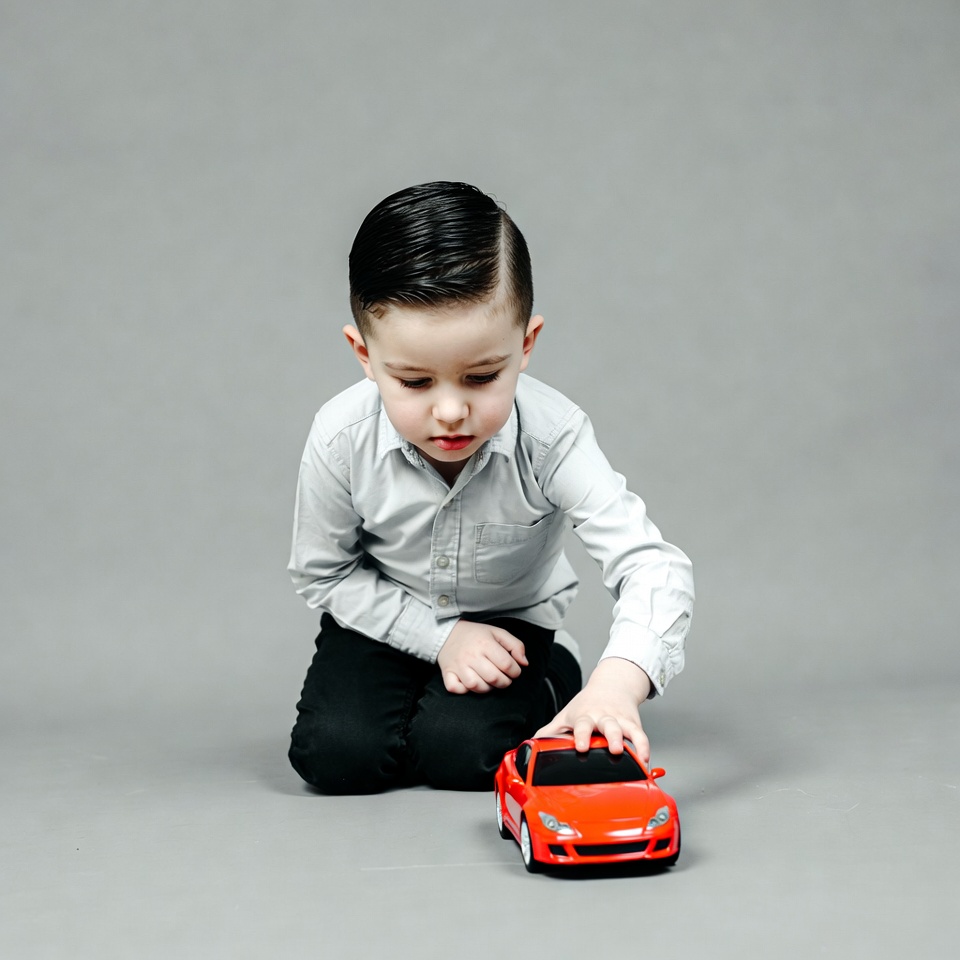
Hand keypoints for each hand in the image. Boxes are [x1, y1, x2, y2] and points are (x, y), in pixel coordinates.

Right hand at [437, 620, 527, 694]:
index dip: (515, 671)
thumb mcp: (498, 633)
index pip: (506, 664)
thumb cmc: (477, 635)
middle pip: (494, 678)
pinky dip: (464, 690)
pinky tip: (471, 684)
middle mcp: (471, 655)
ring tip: (490, 681)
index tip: (514, 671)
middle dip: (505, 682)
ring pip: (476, 686)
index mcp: (485, 643)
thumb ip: (515, 645)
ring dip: (488, 688)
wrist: (448, 633)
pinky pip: (456, 689)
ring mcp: (458, 665)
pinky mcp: (447, 673)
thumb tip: (524, 663)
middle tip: (504, 678)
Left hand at [534, 658, 652, 763]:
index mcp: (584, 716)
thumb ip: (549, 733)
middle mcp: (603, 717)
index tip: (581, 746)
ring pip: (627, 729)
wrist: (612, 684)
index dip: (581, 735)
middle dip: (611, 737)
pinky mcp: (633, 723)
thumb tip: (529, 747)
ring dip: (632, 742)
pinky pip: (641, 735)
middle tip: (613, 749)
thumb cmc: (586, 704)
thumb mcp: (566, 716)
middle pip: (608, 725)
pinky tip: (645, 759)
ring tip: (636, 756)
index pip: (582, 724)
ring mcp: (619, 720)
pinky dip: (644, 747)